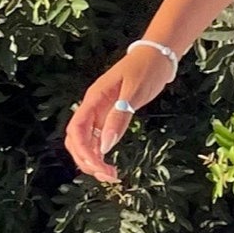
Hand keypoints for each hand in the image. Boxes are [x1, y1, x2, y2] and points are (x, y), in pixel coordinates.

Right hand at [64, 45, 176, 185]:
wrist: (157, 56)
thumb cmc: (146, 69)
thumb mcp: (134, 92)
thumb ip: (119, 117)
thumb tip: (105, 146)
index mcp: (94, 99)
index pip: (77, 129)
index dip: (83, 150)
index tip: (98, 166)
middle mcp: (93, 107)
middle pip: (76, 140)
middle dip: (86, 160)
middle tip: (107, 175)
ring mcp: (100, 113)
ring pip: (85, 142)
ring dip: (92, 161)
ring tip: (110, 175)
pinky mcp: (109, 117)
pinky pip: (98, 139)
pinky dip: (100, 154)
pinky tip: (110, 165)